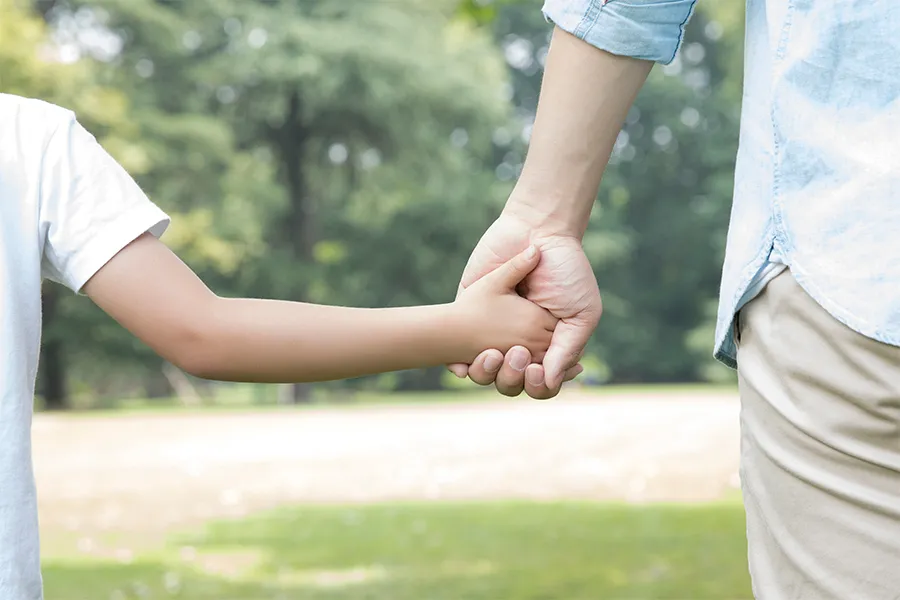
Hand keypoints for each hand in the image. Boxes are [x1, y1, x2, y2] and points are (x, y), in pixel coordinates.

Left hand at [450, 209, 601, 398]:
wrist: (540, 231)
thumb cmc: (567, 271)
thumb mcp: (581, 313)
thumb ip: (568, 348)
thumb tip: (552, 382)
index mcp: (547, 348)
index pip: (539, 384)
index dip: (538, 386)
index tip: (537, 371)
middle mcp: (518, 344)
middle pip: (510, 383)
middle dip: (512, 379)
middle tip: (517, 356)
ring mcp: (491, 331)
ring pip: (483, 373)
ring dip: (486, 373)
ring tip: (493, 355)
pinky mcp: (468, 312)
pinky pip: (456, 350)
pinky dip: (459, 365)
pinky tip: (462, 364)